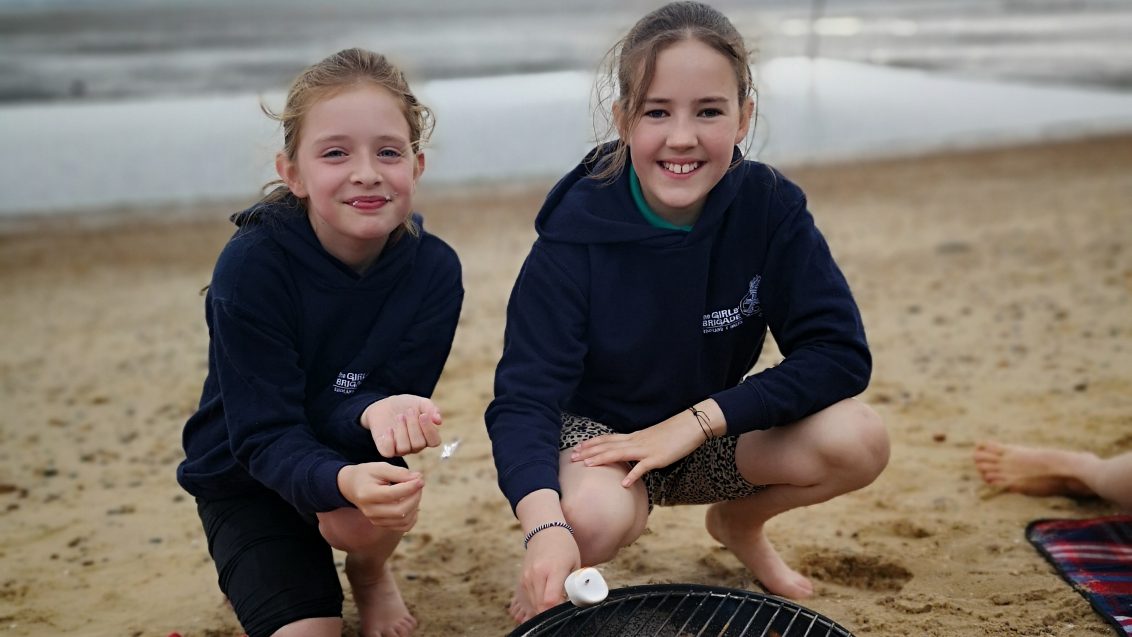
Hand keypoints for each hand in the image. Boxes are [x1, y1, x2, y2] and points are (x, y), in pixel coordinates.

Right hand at [336, 462, 423, 531]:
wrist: (352, 487)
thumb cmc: (367, 475)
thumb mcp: (380, 467)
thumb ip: (399, 472)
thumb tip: (418, 479)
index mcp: (367, 494)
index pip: (393, 494)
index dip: (410, 487)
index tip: (420, 479)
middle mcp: (370, 511)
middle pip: (400, 511)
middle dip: (415, 497)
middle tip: (419, 484)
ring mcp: (375, 520)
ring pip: (404, 521)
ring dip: (415, 505)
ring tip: (415, 491)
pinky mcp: (381, 524)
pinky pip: (403, 527)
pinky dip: (413, 516)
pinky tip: (412, 503)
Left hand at [361, 394, 442, 457]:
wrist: (384, 405)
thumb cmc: (405, 405)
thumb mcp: (420, 402)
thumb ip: (431, 409)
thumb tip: (438, 421)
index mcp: (426, 436)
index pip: (434, 441)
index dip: (429, 430)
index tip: (423, 415)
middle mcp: (415, 446)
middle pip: (419, 444)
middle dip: (413, 426)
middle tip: (409, 411)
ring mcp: (400, 449)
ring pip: (404, 448)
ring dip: (402, 430)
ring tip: (399, 416)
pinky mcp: (386, 449)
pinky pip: (388, 452)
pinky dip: (389, 440)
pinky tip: (389, 429)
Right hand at [515, 526, 579, 621]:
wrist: (544, 532)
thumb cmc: (564, 547)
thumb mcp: (575, 564)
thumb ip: (575, 583)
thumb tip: (578, 602)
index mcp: (553, 570)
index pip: (550, 600)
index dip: (557, 611)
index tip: (566, 611)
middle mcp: (537, 575)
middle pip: (540, 606)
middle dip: (551, 614)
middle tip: (562, 610)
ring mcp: (527, 578)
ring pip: (533, 605)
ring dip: (544, 610)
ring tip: (556, 603)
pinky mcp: (522, 580)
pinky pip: (528, 600)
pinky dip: (537, 604)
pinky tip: (546, 599)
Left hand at [571, 402, 723, 487]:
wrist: (691, 425)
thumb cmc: (673, 433)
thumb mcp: (652, 438)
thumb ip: (640, 445)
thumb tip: (631, 453)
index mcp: (634, 436)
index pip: (608, 439)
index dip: (592, 443)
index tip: (578, 447)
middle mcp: (636, 441)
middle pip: (608, 446)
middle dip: (589, 451)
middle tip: (573, 458)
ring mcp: (646, 449)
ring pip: (619, 454)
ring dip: (602, 459)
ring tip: (587, 466)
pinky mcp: (658, 458)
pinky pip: (643, 467)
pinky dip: (633, 475)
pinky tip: (624, 484)